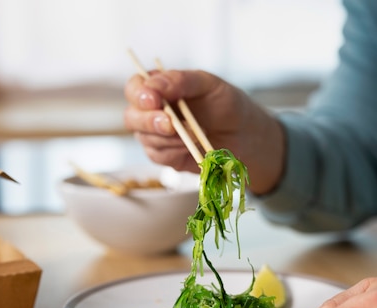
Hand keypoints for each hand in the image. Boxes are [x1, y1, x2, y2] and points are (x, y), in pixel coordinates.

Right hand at [123, 69, 285, 193]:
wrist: (244, 136)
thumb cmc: (227, 105)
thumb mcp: (209, 85)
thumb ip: (181, 81)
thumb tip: (154, 84)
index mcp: (160, 87)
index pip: (136, 87)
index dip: (140, 94)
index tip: (154, 100)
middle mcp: (152, 111)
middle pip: (132, 116)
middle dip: (149, 121)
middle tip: (170, 125)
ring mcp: (156, 135)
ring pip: (144, 138)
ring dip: (168, 139)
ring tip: (195, 134)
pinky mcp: (164, 155)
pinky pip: (157, 156)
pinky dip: (173, 152)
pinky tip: (191, 147)